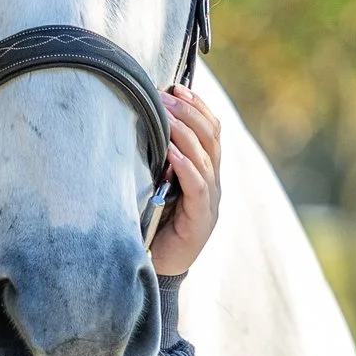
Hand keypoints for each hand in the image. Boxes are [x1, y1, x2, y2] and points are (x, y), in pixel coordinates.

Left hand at [147, 85, 223, 278]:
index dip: (198, 107)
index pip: (211, 131)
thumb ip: (158, 162)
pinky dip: (186, 166)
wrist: (156, 269)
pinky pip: (198, 187)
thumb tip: (143, 126)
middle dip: (189, 111)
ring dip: (184, 131)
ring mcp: (210, 202)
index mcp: (205, 173)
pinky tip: (172, 153)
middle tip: (167, 93)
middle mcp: (212, 184)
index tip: (178, 86)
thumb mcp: (154, 185)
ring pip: (206, 157)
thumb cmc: (151, 225)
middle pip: (211, 138)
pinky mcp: (201, 220)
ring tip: (165, 112)